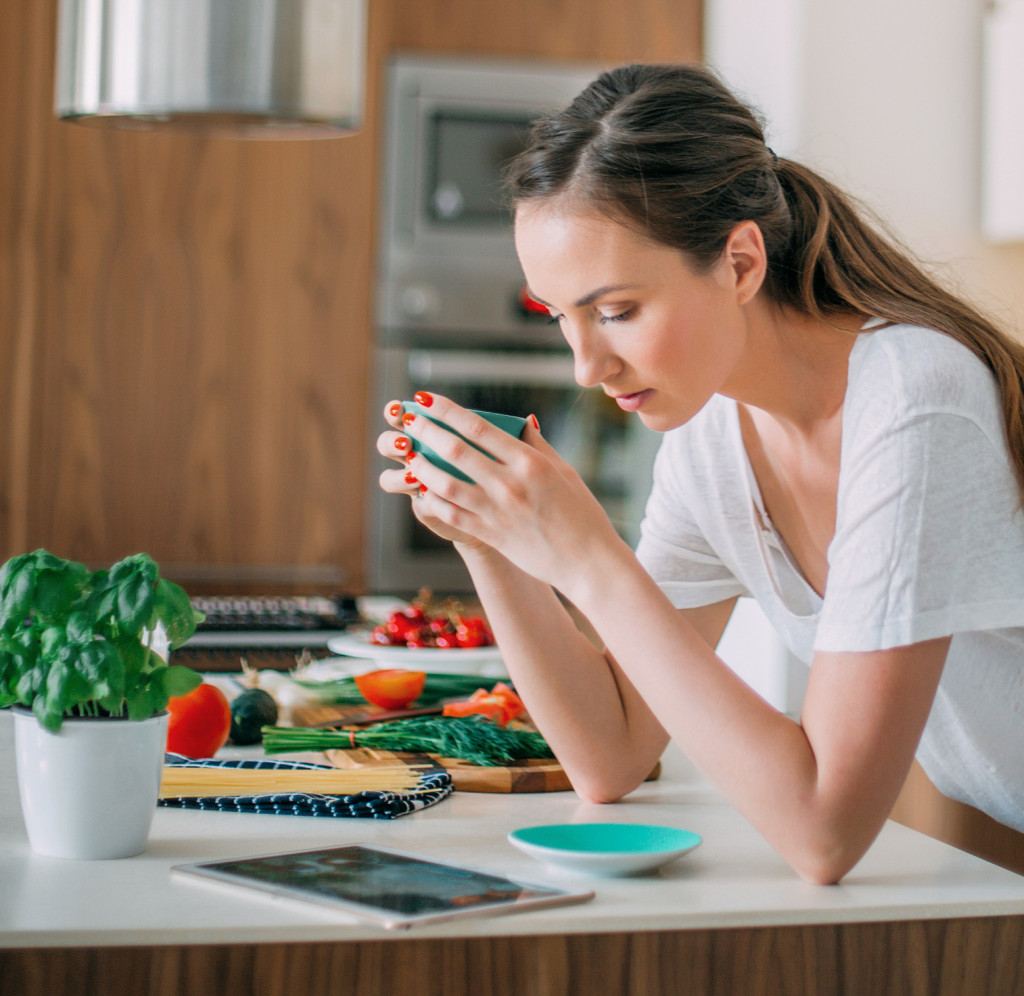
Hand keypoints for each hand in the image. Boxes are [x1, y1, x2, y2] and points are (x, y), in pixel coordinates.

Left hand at [389, 393, 624, 592]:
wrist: (589, 563)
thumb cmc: (582, 514)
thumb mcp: (565, 471)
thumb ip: (538, 445)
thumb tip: (522, 420)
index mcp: (530, 463)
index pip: (478, 428)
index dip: (446, 410)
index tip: (425, 398)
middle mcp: (510, 485)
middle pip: (456, 451)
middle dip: (427, 431)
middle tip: (408, 420)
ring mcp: (498, 513)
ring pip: (447, 484)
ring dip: (422, 467)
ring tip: (410, 455)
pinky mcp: (491, 536)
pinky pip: (453, 515)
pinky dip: (433, 501)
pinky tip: (422, 490)